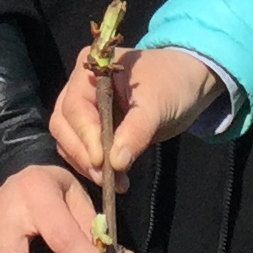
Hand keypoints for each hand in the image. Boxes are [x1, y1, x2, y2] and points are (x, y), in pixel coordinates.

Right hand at [51, 45, 220, 188]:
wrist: (189, 83)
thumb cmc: (172, 82)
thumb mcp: (156, 104)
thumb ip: (135, 131)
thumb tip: (115, 163)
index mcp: (91, 70)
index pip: (75, 108)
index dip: (85, 136)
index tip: (101, 161)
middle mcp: (80, 87)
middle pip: (63, 125)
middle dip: (82, 153)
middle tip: (104, 177)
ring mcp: (86, 108)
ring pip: (69, 140)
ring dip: (87, 164)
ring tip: (115, 182)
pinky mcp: (95, 128)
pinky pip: (84, 149)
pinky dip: (95, 166)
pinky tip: (116, 179)